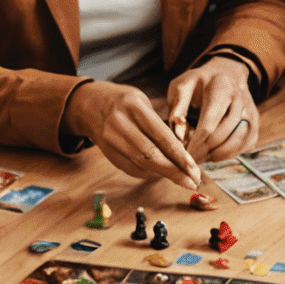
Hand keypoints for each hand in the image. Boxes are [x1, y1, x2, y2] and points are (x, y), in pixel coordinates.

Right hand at [64, 80, 201, 190]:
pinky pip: (132, 169)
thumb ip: (159, 124)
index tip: (194, 169)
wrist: (89, 104)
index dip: (179, 156)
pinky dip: (150, 174)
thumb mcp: (143, 101)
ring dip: (164, 175)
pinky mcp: (108, 153)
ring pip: (142, 164)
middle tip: (193, 182)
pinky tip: (163, 174)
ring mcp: (111, 140)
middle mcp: (120, 124)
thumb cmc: (124, 101)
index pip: (160, 136)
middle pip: (150, 155)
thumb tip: (182, 152)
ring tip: (184, 180)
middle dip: (174, 171)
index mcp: (134, 107)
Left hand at [166, 57, 259, 162]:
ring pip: (237, 142)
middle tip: (190, 158)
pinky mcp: (255, 122)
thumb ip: (178, 106)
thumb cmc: (200, 82)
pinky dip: (231, 153)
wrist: (227, 72)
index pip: (209, 122)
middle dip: (205, 150)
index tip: (184, 153)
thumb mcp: (183, 85)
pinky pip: (246, 144)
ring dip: (218, 155)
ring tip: (202, 157)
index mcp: (221, 87)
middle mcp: (240, 99)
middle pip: (223, 134)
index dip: (196, 142)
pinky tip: (216, 152)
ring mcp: (250, 111)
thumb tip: (178, 130)